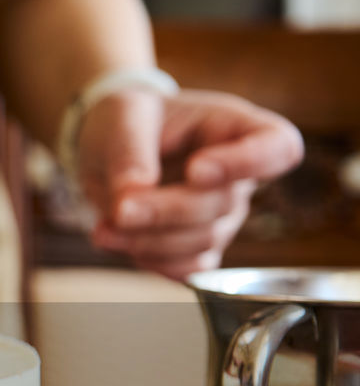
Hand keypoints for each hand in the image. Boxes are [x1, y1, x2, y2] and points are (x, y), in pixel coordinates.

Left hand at [76, 89, 303, 279]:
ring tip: (106, 225)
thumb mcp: (122, 116)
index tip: (197, 170)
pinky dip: (150, 261)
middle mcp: (237, 176)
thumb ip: (129, 153)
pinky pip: (187, 268)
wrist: (108, 148)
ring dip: (148, 239)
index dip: (250, 163)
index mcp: (234, 127)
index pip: (279, 147)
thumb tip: (131, 196)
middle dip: (166, 212)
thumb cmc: (128, 120)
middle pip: (222, 205)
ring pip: (201, 242)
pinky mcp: (197, 247)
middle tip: (120, 209)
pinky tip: (117, 239)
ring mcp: (221, 216)